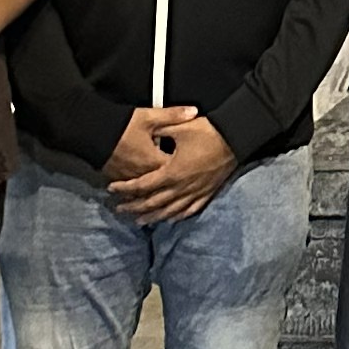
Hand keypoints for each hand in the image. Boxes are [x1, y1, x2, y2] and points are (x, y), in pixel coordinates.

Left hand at [109, 109, 236, 222]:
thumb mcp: (181, 128)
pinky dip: (177, 216)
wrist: (235, 138)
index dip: (126, 188)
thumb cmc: (208, 132)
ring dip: (153, 216)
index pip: (143, 185)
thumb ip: (162, 130)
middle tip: (120, 210)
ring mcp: (195, 192)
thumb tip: (149, 130)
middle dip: (134, 207)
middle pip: (153, 202)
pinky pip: (189, 210)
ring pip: (169, 210)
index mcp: (172, 172)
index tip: (112, 189)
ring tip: (140, 220)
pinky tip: (170, 218)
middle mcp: (181, 187)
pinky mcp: (207, 193)